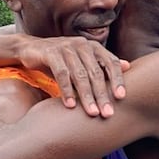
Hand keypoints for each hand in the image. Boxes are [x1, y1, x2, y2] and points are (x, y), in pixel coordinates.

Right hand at [15, 36, 129, 117]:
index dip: (117, 80)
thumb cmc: (61, 59)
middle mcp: (82, 44)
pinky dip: (66, 90)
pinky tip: (70, 106)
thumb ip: (102, 64)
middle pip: (96, 72)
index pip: (110, 63)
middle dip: (102, 95)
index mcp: (93, 47)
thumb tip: (128, 66)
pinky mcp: (51, 53)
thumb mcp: (83, 60)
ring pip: (80, 75)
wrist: (31, 49)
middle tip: (108, 113)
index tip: (121, 98)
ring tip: (92, 113)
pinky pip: (61, 74)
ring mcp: (66, 47)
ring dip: (86, 96)